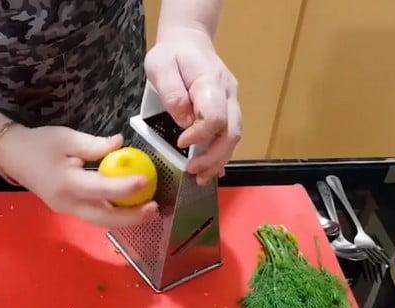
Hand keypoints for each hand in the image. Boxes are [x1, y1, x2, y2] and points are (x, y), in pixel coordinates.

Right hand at [0, 125, 158, 227]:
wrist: (13, 157)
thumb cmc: (39, 144)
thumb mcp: (67, 138)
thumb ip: (95, 145)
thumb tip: (120, 144)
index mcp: (66, 183)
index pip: (101, 189)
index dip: (125, 187)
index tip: (146, 180)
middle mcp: (67, 203)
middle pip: (104, 218)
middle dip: (131, 217)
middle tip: (154, 208)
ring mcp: (67, 209)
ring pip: (101, 220)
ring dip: (125, 218)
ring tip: (148, 209)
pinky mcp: (69, 209)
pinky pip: (95, 215)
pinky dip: (114, 212)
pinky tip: (129, 205)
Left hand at [145, 27, 241, 184]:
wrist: (189, 42)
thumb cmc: (172, 54)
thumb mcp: (161, 65)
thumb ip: (171, 91)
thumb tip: (183, 120)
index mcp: (211, 82)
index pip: (216, 116)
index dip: (200, 135)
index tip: (180, 142)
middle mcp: (228, 95)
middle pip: (231, 132)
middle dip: (213, 157)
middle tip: (191, 172)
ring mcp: (231, 103)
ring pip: (234, 138)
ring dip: (218, 161)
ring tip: (199, 178)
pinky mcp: (227, 111)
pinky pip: (228, 136)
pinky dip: (220, 156)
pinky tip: (209, 172)